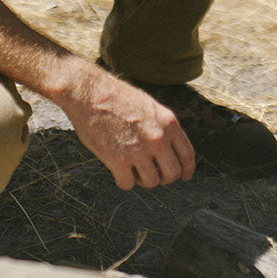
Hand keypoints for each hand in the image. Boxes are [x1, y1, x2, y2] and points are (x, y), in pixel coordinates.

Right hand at [60, 66, 195, 189]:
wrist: (89, 93)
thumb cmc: (116, 97)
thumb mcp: (149, 106)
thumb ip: (162, 127)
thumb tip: (169, 149)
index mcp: (168, 123)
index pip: (187, 156)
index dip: (186, 170)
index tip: (183, 176)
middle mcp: (157, 138)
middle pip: (172, 174)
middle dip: (163, 178)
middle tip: (152, 174)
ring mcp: (139, 151)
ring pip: (151, 182)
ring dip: (142, 179)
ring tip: (132, 168)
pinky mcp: (118, 161)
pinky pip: (128, 184)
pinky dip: (123, 181)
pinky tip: (118, 171)